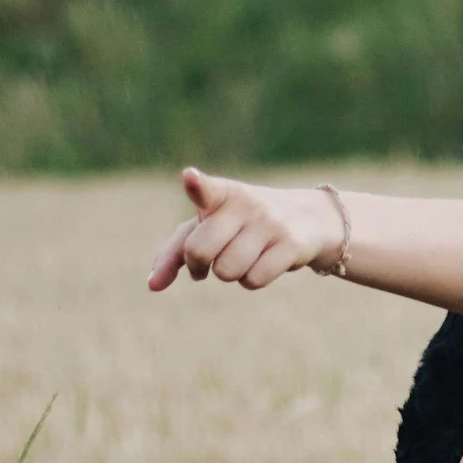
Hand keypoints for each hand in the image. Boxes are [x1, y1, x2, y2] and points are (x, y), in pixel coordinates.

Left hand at [145, 167, 343, 290]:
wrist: (309, 219)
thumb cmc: (242, 224)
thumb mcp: (209, 227)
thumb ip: (175, 252)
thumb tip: (152, 285)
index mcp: (221, 193)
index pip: (206, 189)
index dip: (197, 185)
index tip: (190, 177)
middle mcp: (246, 204)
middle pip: (200, 251)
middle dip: (200, 265)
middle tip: (212, 258)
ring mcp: (270, 223)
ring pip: (226, 272)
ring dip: (230, 273)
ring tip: (245, 256)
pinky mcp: (291, 245)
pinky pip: (253, 281)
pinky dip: (252, 280)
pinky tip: (264, 263)